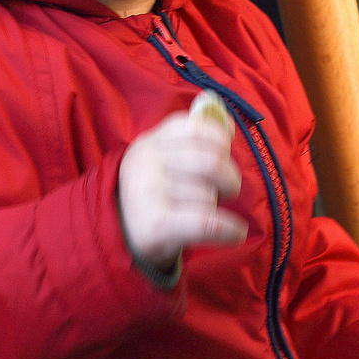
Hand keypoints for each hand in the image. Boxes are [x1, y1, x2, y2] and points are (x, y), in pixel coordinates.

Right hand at [118, 107, 246, 270]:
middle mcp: (147, 161)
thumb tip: (228, 125)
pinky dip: (229, 229)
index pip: (197, 128)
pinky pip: (208, 223)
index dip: (221, 141)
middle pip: (212, 161)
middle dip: (230, 179)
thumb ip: (192, 139)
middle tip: (227, 191)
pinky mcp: (156, 223)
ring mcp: (149, 191)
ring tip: (205, 214)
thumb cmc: (155, 192)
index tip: (224, 155)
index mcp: (151, 140)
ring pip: (208, 196)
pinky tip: (236, 233)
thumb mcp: (163, 157)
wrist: (121, 234)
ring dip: (217, 209)